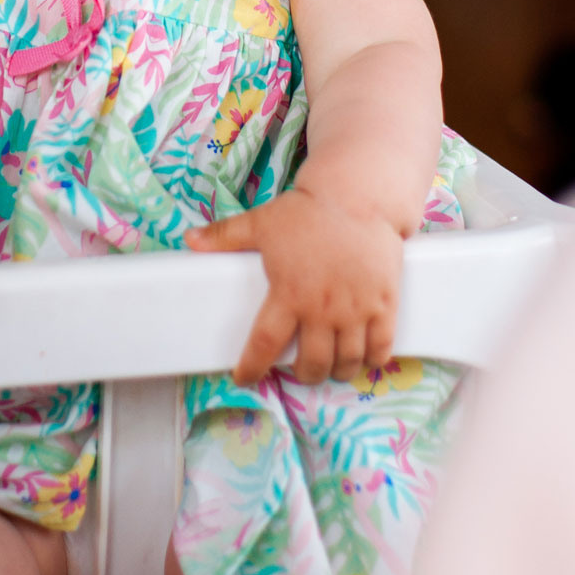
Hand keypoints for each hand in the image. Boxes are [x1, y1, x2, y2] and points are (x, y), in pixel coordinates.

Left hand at [188, 187, 402, 386]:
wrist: (359, 197)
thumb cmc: (309, 211)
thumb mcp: (261, 222)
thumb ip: (225, 236)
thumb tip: (190, 240)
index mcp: (289, 294)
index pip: (264, 346)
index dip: (252, 368)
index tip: (245, 378)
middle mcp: (323, 309)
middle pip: (312, 364)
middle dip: (305, 375)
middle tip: (301, 370)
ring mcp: (356, 310)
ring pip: (347, 362)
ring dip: (338, 372)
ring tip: (332, 367)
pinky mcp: (384, 304)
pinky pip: (381, 347)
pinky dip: (373, 360)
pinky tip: (365, 359)